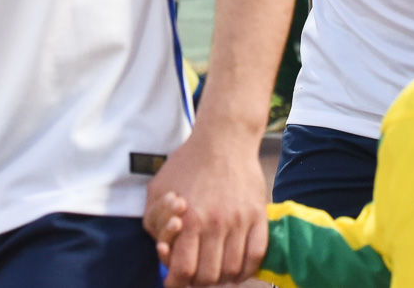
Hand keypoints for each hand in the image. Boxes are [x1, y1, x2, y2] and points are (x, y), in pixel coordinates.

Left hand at [146, 124, 268, 286]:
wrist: (224, 139)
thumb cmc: (187, 164)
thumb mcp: (158, 189)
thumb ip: (154, 223)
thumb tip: (164, 250)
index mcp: (188, 219)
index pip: (183, 270)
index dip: (176, 282)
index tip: (175, 281)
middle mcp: (215, 223)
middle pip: (208, 276)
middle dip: (197, 280)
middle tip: (195, 273)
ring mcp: (239, 220)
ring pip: (232, 270)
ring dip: (221, 277)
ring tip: (215, 270)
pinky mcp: (258, 215)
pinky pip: (257, 256)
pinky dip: (247, 270)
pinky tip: (236, 268)